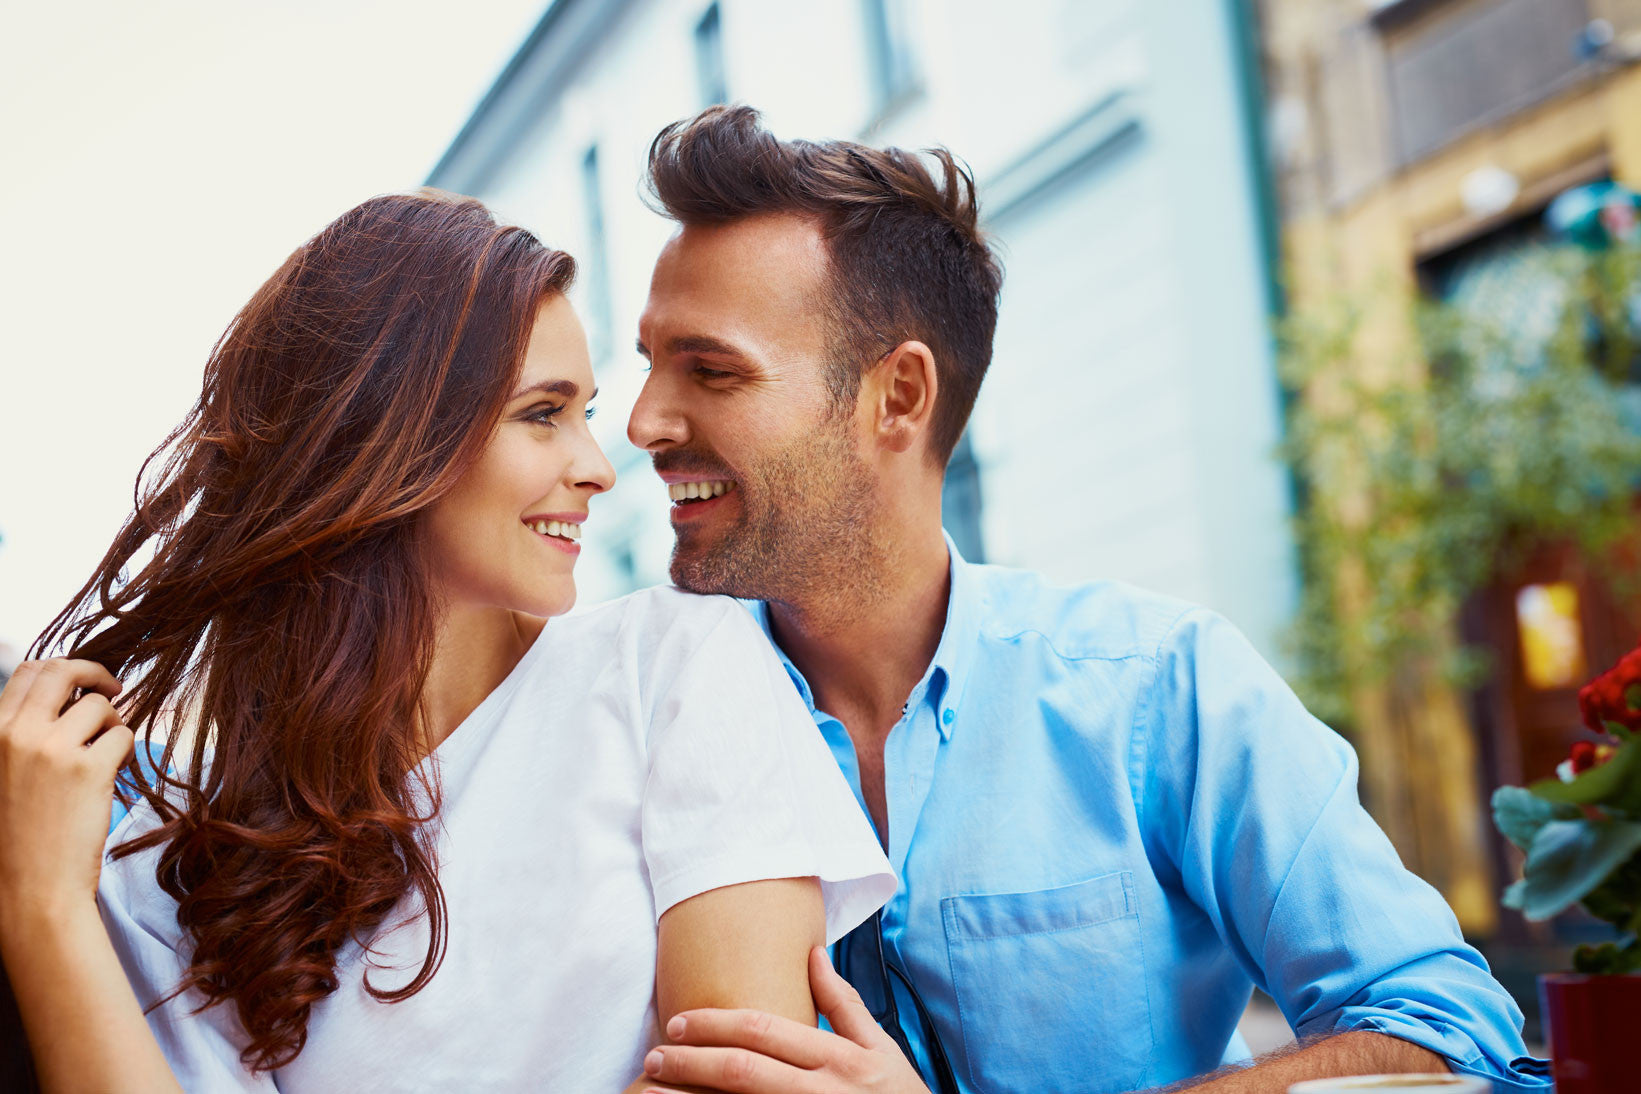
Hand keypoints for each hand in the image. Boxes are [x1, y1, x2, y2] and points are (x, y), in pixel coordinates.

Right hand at [0, 658, 132, 921]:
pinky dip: (124, 750)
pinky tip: (111, 774)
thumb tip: (65, 700)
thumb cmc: (16, 837)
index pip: (29, 672)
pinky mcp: (89, 769)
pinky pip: (122, 736)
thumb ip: (22, 736)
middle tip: (113, 690)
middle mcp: (17, 733)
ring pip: (99, 706)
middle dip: (95, 673)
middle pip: (64, 671)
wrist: (28, 889)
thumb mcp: (1, 773)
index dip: (63, 669)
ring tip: (105, 755)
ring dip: (111, 723)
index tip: (82, 682)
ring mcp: (53, 749)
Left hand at [641, 945, 931, 1093]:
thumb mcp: (880, 1048)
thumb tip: (812, 954)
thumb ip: (843, 1004)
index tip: (677, 1022)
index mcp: (838, 1057)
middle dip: (690, 1060)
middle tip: (652, 1056)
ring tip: (653, 1091)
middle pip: (743, 1070)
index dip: (714, 1024)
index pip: (764, 1031)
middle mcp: (823, 1089)